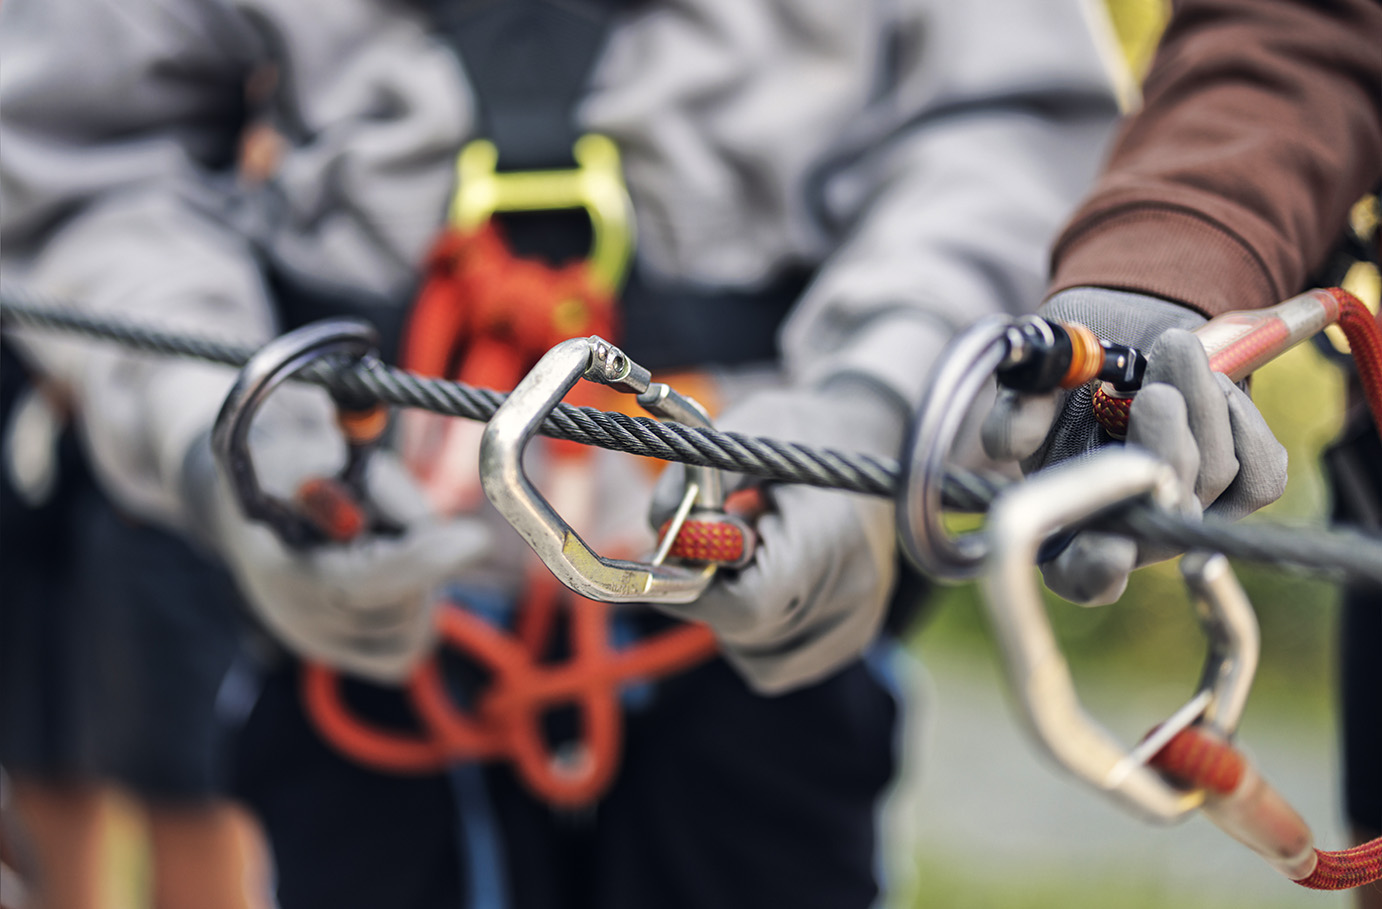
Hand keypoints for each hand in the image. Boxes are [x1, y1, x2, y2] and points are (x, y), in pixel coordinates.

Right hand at [184, 386, 490, 682]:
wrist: (257, 500)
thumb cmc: (304, 469)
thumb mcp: (334, 459)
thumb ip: (379, 494)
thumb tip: (436, 536)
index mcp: (281, 564)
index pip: (365, 580)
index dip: (425, 561)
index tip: (477, 539)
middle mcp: (296, 617)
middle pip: (398, 607)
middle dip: (424, 562)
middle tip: (403, 521)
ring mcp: (316, 643)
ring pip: (409, 631)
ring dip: (421, 587)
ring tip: (386, 544)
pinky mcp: (340, 656)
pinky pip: (404, 652)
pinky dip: (416, 617)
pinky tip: (396, 579)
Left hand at [650, 380, 903, 693]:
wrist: (870, 438)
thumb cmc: (798, 432)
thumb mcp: (741, 434)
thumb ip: (694, 484)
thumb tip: (659, 533)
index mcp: (829, 536)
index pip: (748, 605)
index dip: (698, 589)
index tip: (679, 553)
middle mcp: (854, 589)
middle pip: (746, 632)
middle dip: (711, 594)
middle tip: (714, 543)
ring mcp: (858, 621)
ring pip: (756, 658)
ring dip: (731, 616)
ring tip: (752, 555)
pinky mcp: (851, 638)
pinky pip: (775, 664)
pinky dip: (754, 633)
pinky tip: (766, 581)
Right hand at [981, 288, 1286, 604]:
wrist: (1133, 347)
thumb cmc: (1072, 380)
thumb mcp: (1031, 390)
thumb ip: (1015, 415)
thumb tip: (1014, 441)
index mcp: (1068, 529)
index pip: (1081, 577)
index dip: (1096, 570)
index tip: (1109, 545)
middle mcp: (1132, 537)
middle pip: (1162, 521)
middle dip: (1163, 446)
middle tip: (1153, 392)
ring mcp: (1190, 519)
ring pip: (1213, 479)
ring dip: (1199, 403)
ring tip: (1173, 350)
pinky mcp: (1243, 495)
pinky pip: (1262, 475)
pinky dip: (1242, 419)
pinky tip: (1214, 384)